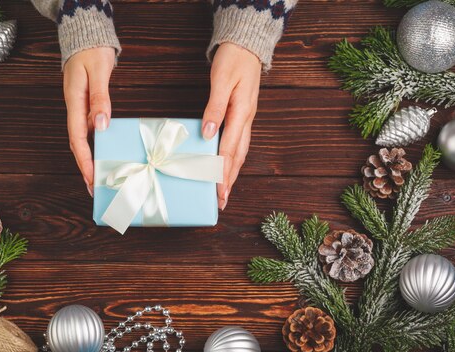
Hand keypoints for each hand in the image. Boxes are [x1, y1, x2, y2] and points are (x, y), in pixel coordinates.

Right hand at [63, 47, 115, 196]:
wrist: (86, 36)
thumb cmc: (92, 52)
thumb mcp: (97, 72)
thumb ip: (99, 99)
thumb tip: (101, 125)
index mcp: (74, 102)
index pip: (77, 138)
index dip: (84, 160)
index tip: (91, 177)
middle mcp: (74, 108)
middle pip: (77, 144)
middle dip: (85, 167)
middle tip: (95, 187)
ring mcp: (79, 108)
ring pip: (82, 140)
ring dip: (89, 160)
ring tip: (98, 179)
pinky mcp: (86, 107)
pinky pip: (89, 131)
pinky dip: (94, 147)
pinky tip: (102, 156)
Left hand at [202, 42, 261, 209]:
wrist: (246, 47)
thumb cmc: (233, 61)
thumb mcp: (221, 80)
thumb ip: (215, 107)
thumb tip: (208, 132)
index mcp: (241, 113)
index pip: (229, 149)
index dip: (222, 172)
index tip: (218, 191)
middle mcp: (246, 120)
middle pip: (238, 157)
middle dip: (229, 180)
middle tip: (222, 202)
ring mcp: (246, 119)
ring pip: (240, 152)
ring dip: (231, 173)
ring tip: (224, 192)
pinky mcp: (242, 117)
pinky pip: (238, 144)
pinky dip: (232, 160)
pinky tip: (225, 168)